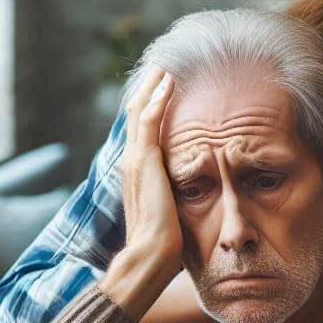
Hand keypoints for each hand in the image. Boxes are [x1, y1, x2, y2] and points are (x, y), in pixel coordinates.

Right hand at [121, 66, 180, 276]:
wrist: (150, 255)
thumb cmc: (164, 243)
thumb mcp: (171, 212)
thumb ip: (174, 196)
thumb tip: (191, 197)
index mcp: (136, 172)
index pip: (141, 130)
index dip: (150, 108)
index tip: (162, 90)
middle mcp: (131, 161)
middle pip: (136, 113)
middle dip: (148, 89)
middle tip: (160, 68)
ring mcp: (135, 159)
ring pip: (140, 110)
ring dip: (153, 86)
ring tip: (164, 67)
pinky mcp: (145, 161)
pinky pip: (149, 120)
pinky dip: (158, 99)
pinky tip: (168, 83)